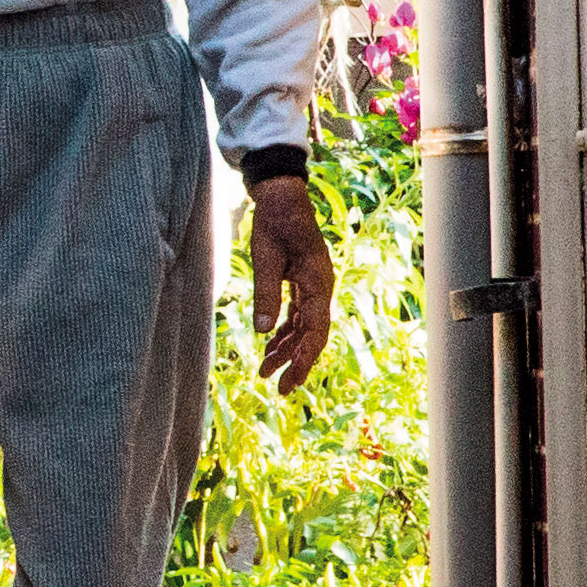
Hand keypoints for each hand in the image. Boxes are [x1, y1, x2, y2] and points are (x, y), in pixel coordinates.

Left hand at [244, 175, 335, 392]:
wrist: (282, 197)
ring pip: (303, 327)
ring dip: (286, 349)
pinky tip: (270, 347)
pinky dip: (284, 332)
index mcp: (319, 283)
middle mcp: (322, 288)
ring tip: (265, 372)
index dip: (304, 359)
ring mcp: (314, 286)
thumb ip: (266, 295)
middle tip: (280, 389)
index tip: (291, 380)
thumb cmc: (274, 224)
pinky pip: (297, 315)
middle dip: (296, 362)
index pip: (316, 331)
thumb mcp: (264, 259)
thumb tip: (264, 332)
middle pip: (312, 335)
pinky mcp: (303, 283)